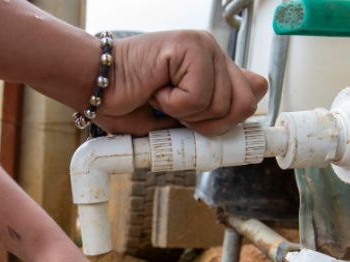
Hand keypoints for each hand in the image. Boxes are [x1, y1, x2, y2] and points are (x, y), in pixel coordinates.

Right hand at [94, 30, 268, 136]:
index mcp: (214, 68)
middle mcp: (212, 53)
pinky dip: (173, 105)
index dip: (233, 118)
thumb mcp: (178, 121)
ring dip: (185, 114)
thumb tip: (246, 113)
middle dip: (209, 124)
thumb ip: (212, 117)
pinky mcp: (190, 45)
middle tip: (177, 113)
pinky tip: (155, 89)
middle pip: (244, 104)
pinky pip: (198, 97)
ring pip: (221, 104)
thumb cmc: (127, 101)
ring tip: (161, 97)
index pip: (254, 92)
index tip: (206, 127)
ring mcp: (203, 46)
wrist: (95, 88)